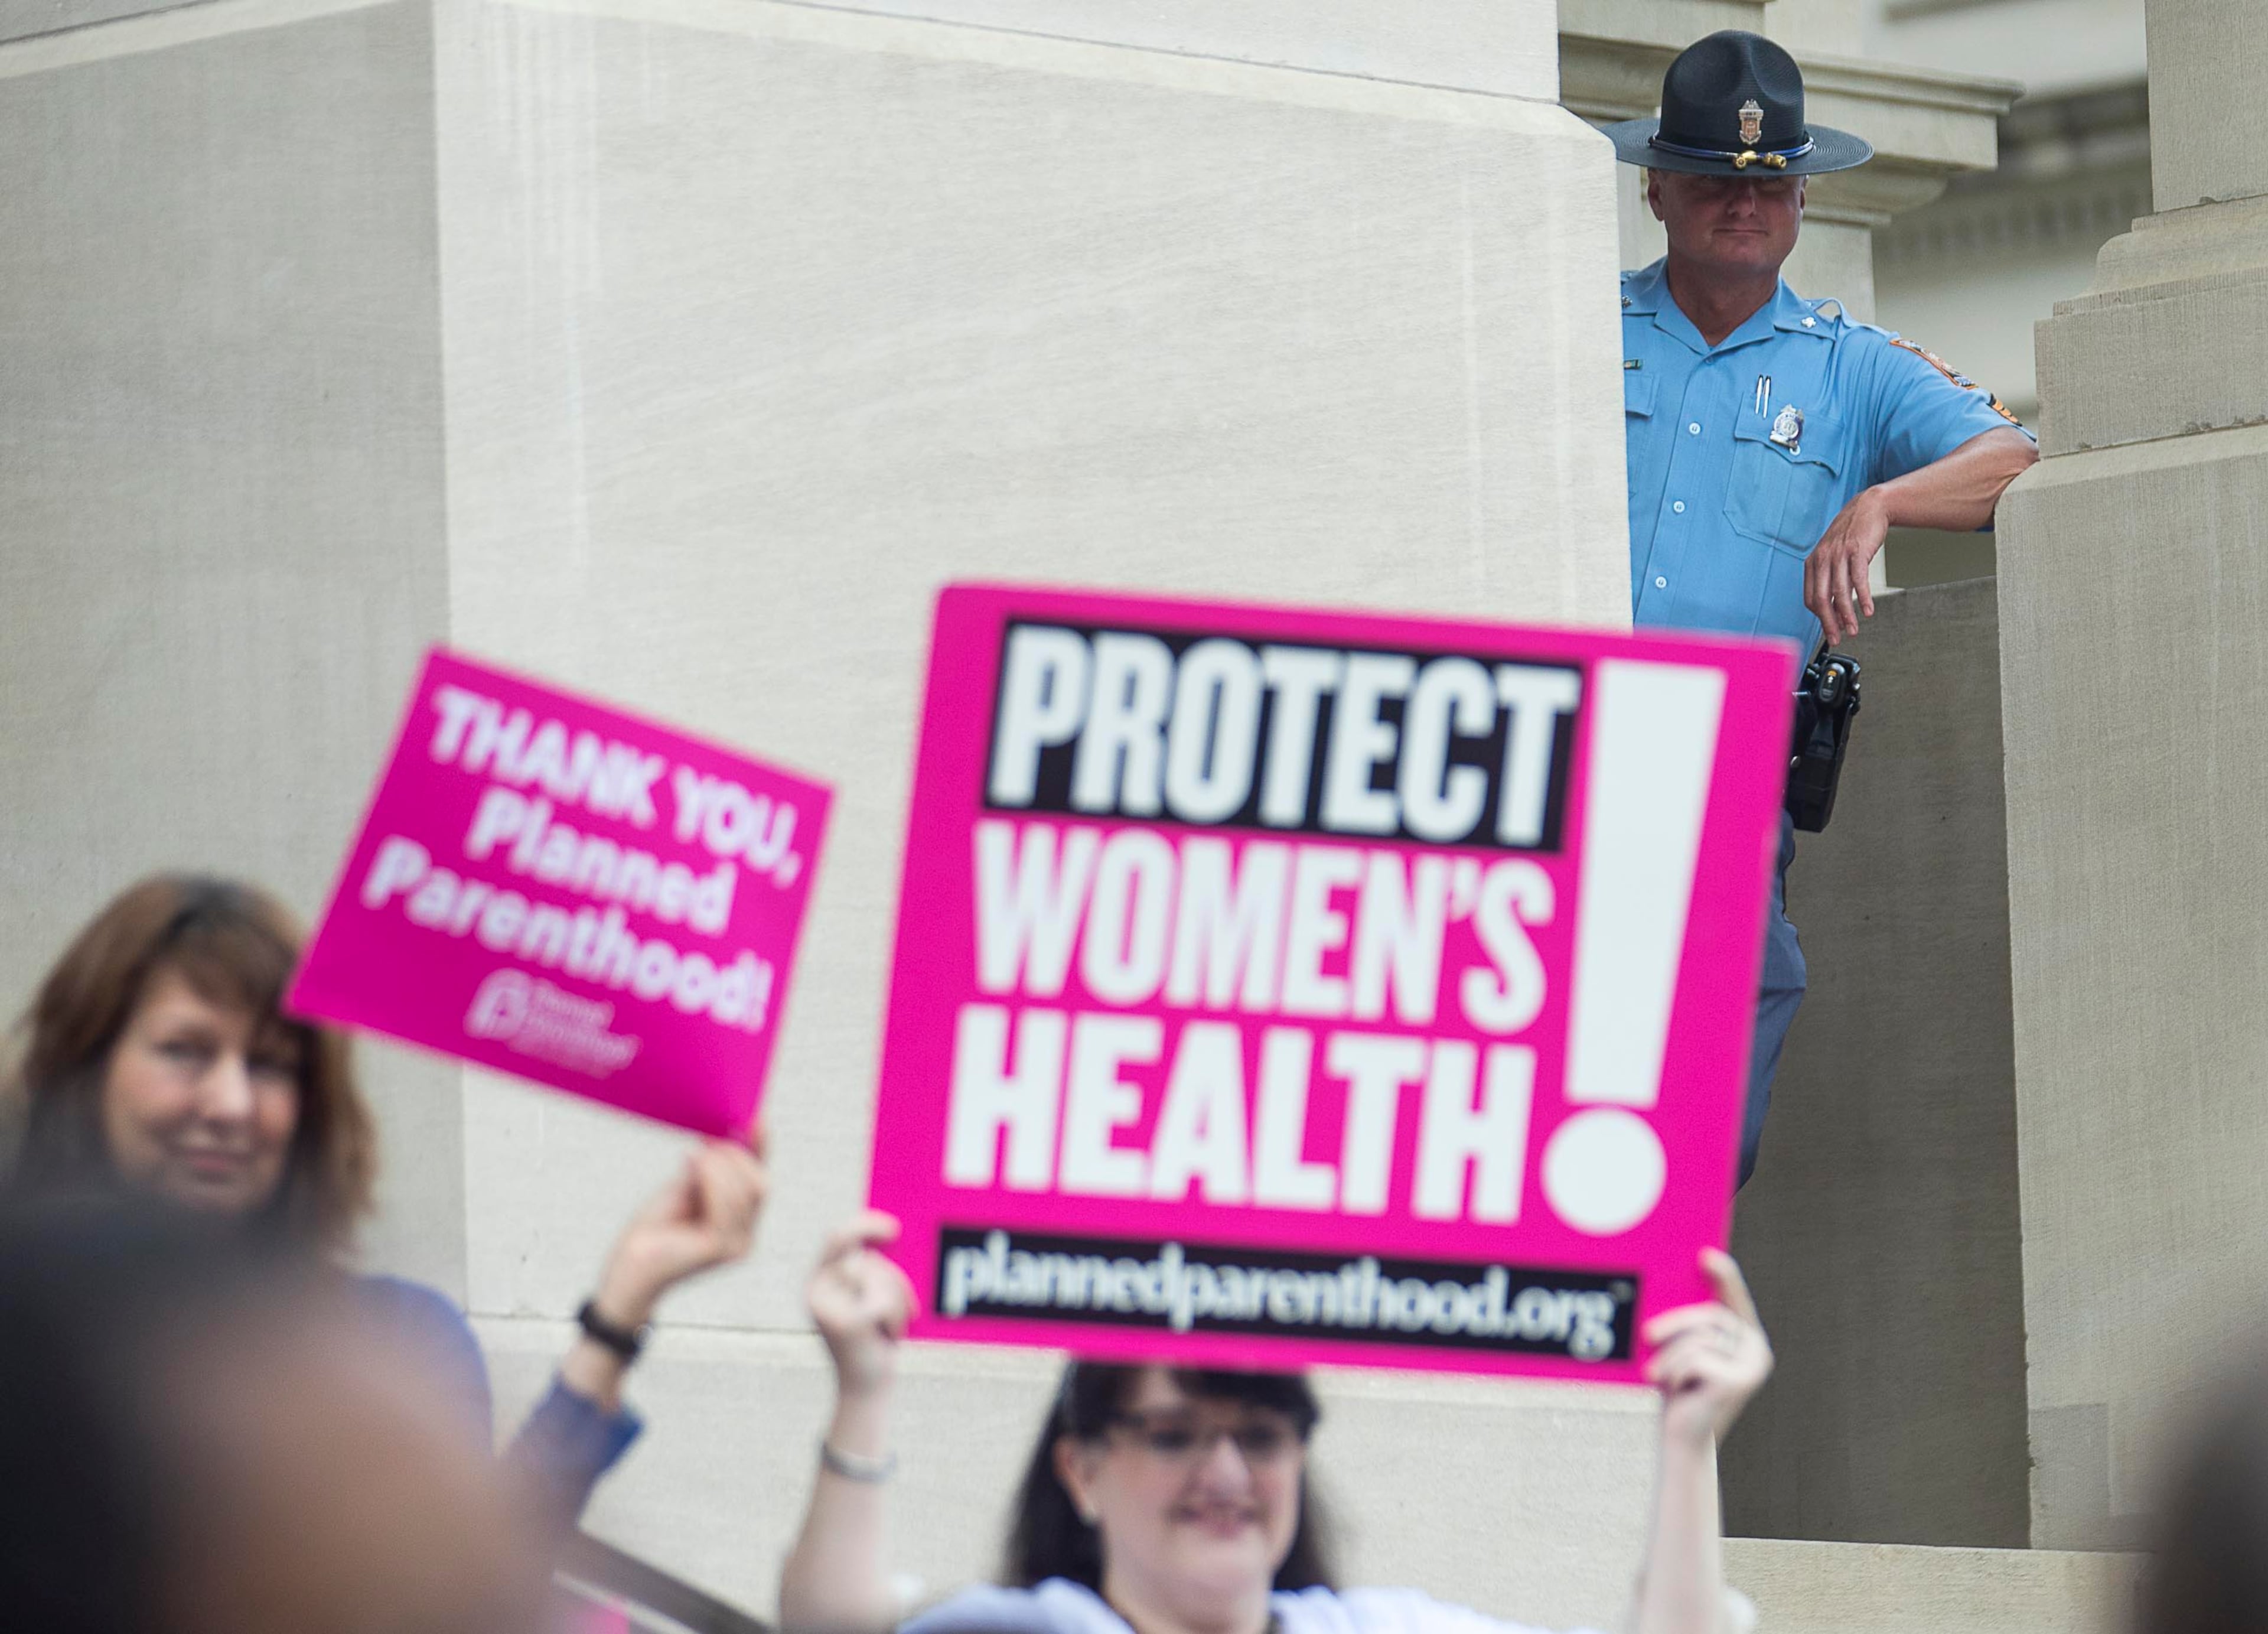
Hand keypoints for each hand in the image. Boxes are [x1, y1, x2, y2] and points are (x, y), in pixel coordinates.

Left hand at [591, 1127, 770, 1329]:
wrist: (627, 1268)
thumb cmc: (652, 1231)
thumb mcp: (683, 1190)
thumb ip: (706, 1172)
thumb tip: (722, 1139)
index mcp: (740, 1223)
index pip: (760, 1181)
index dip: (762, 1149)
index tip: (756, 1118)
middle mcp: (745, 1237)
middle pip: (760, 1184)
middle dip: (737, 1157)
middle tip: (707, 1144)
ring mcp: (735, 1246)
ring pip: (744, 1191)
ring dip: (718, 1166)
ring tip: (693, 1157)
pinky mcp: (719, 1250)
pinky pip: (724, 1206)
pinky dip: (709, 1179)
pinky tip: (690, 1165)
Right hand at [808, 1211, 914, 1400]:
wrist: (865, 1390)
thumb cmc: (872, 1340)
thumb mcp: (867, 1298)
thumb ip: (868, 1271)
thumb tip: (885, 1238)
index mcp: (817, 1283)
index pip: (837, 1237)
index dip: (865, 1225)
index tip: (894, 1229)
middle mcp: (814, 1293)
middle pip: (866, 1259)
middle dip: (893, 1280)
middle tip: (908, 1304)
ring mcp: (828, 1308)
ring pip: (878, 1277)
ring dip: (897, 1300)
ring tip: (890, 1328)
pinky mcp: (848, 1324)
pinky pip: (884, 1300)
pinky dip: (897, 1316)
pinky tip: (889, 1337)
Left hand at [1643, 1249, 1772, 1448]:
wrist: (1680, 1438)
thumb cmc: (1676, 1389)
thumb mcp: (1681, 1350)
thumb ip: (1687, 1325)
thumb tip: (1668, 1283)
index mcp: (1745, 1336)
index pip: (1734, 1298)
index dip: (1723, 1275)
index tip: (1705, 1254)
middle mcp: (1756, 1349)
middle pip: (1710, 1315)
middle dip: (1673, 1324)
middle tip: (1646, 1337)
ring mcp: (1751, 1366)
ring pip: (1698, 1338)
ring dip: (1669, 1358)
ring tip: (1659, 1376)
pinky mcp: (1738, 1382)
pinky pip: (1694, 1359)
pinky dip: (1674, 1373)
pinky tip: (1675, 1391)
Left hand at [1804, 487, 1889, 644]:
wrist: (1870, 508)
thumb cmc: (1852, 535)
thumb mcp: (1834, 556)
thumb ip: (1831, 581)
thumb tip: (1834, 610)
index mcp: (1813, 563)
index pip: (1810, 598)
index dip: (1819, 618)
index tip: (1829, 630)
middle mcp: (1823, 559)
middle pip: (1821, 599)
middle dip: (1829, 623)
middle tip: (1836, 639)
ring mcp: (1839, 555)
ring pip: (1839, 593)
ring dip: (1847, 615)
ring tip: (1853, 630)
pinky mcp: (1857, 551)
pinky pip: (1858, 580)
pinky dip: (1863, 598)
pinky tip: (1867, 611)